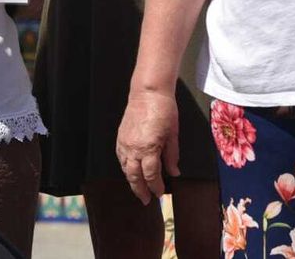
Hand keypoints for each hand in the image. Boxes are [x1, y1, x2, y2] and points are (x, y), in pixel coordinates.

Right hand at [117, 89, 180, 204]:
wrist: (147, 93)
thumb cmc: (165, 111)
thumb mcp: (173, 135)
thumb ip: (172, 156)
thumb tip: (174, 173)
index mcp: (148, 148)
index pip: (151, 175)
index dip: (156, 187)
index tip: (160, 194)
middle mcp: (133, 148)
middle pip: (134, 175)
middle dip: (139, 189)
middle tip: (146, 201)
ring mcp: (124, 142)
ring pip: (124, 167)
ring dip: (131, 180)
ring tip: (137, 188)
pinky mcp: (120, 136)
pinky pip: (120, 157)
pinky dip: (124, 167)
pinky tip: (129, 170)